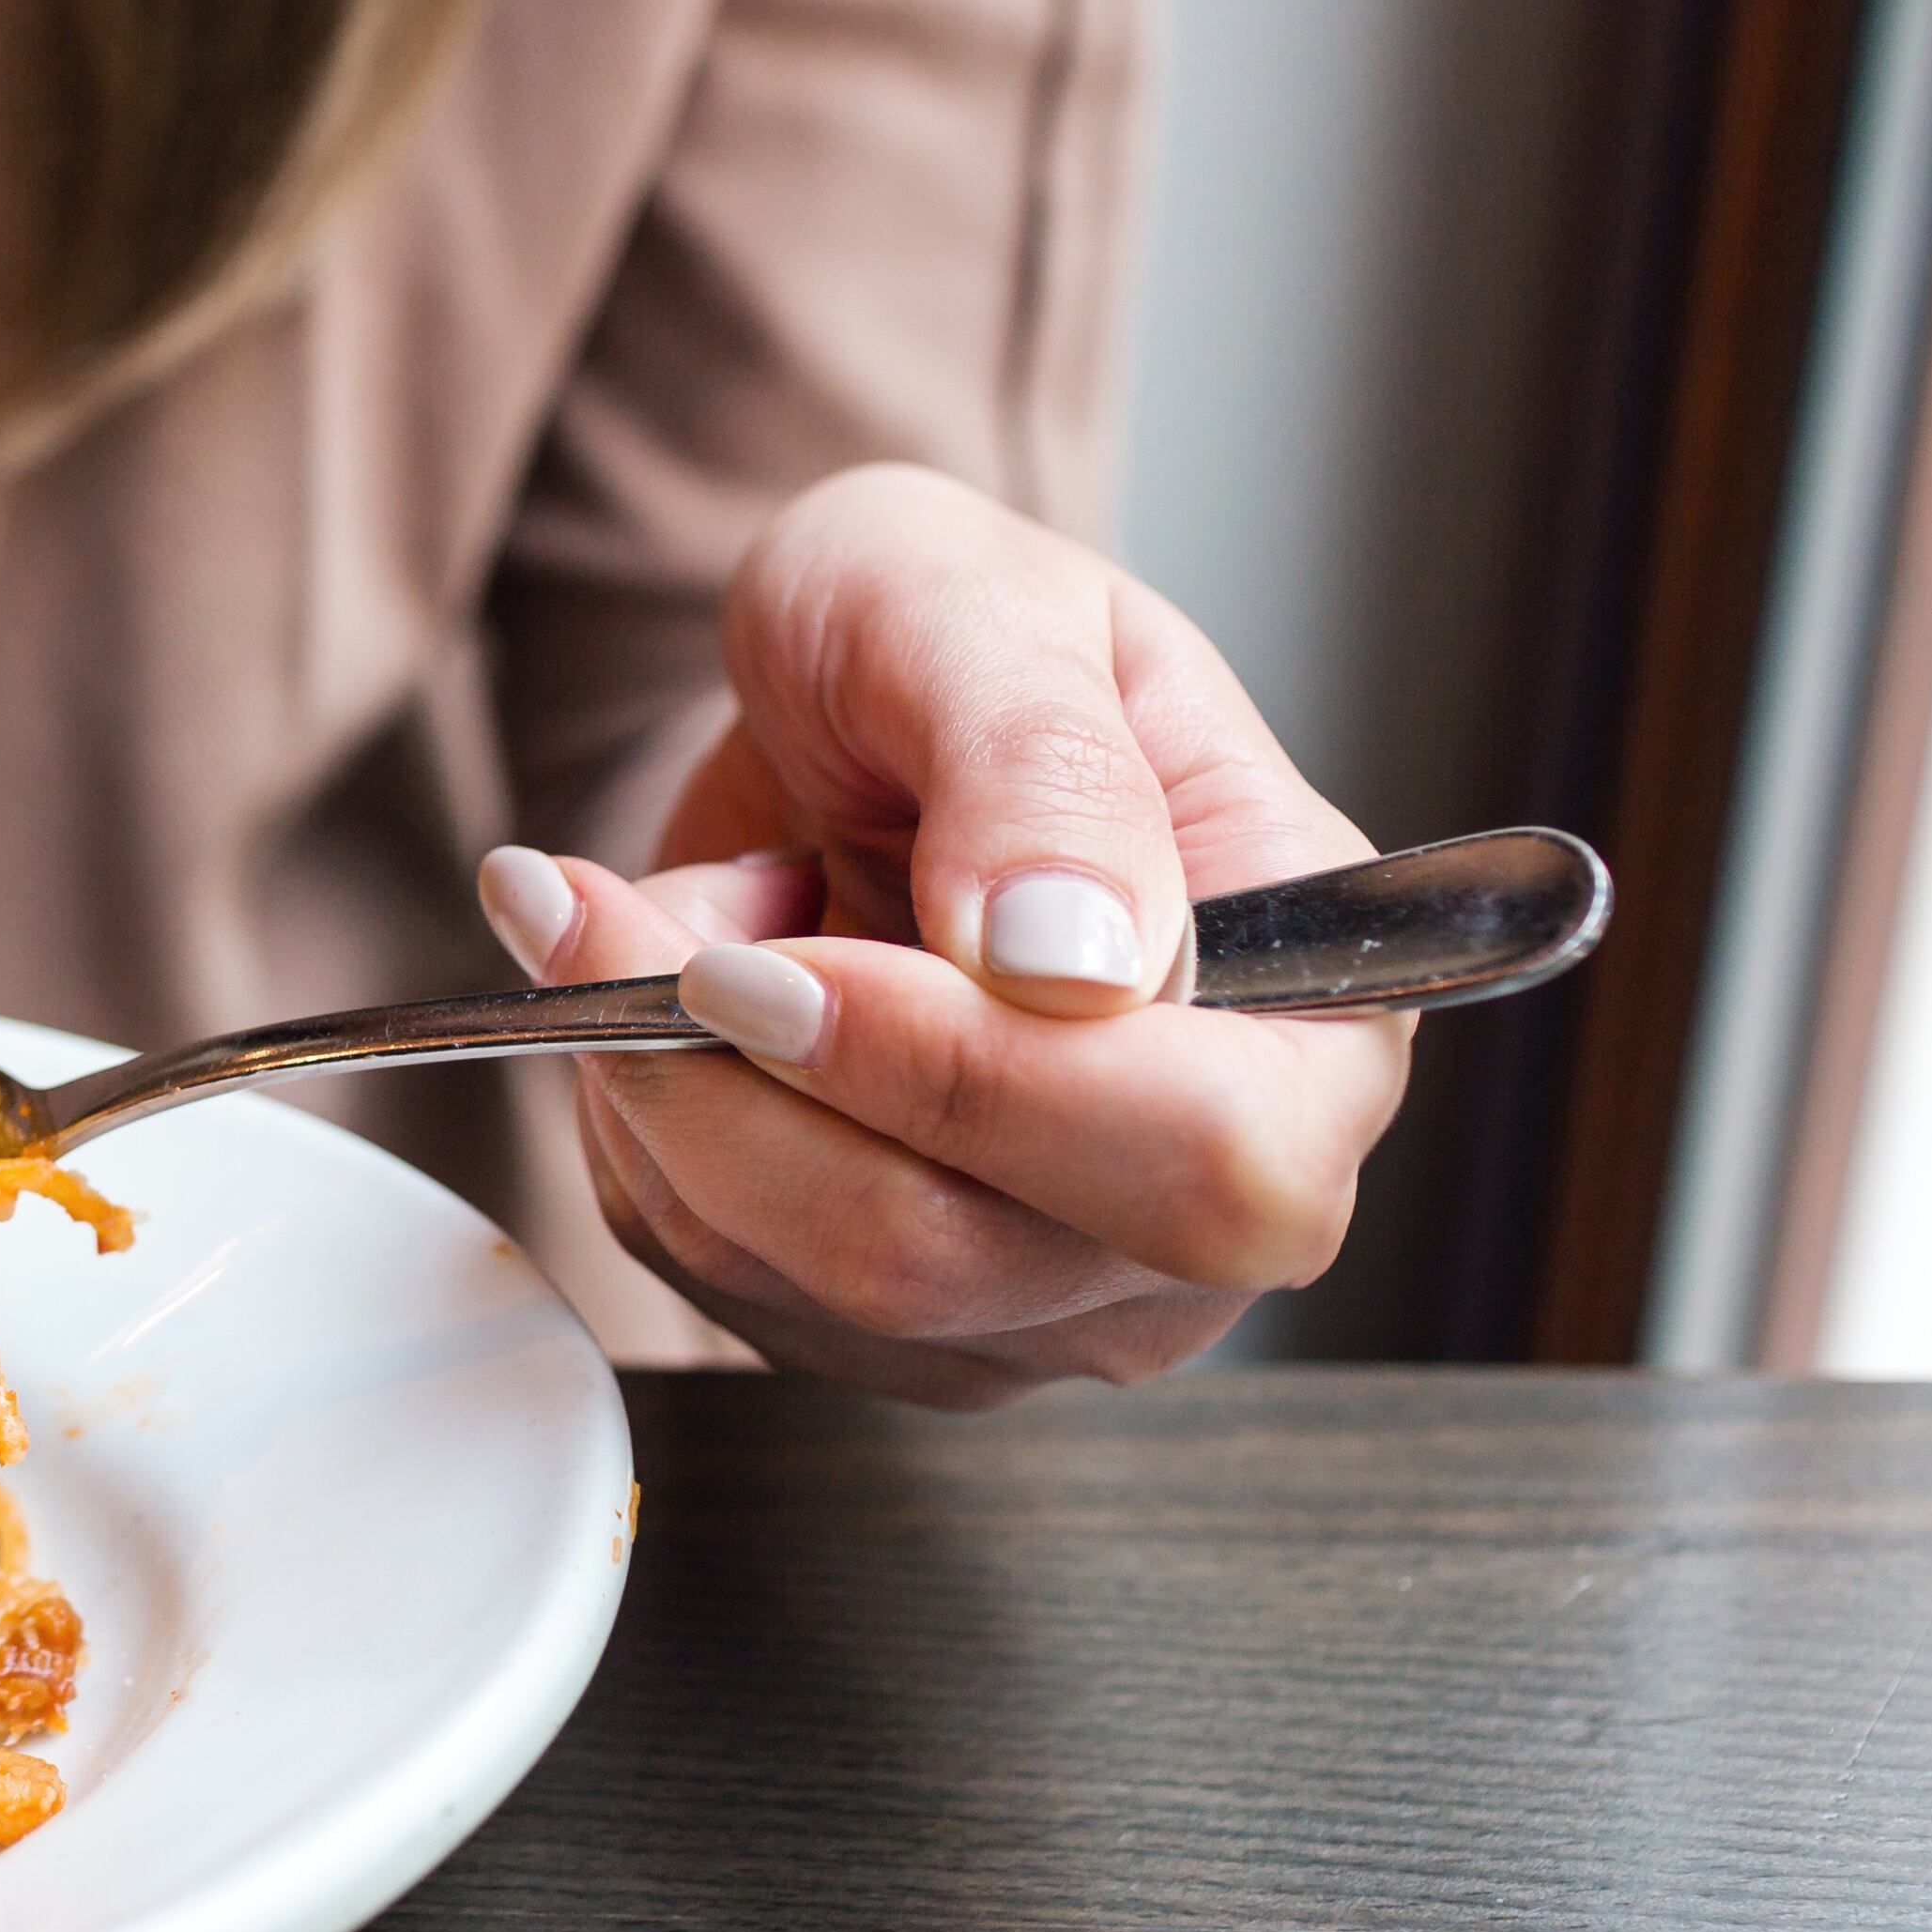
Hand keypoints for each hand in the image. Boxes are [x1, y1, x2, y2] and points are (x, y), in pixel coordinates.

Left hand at [476, 465, 1410, 1403]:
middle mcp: (1201, 1202)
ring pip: (796, 1272)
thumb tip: (1071, 964)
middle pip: (949, 1253)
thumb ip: (1042, 769)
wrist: (835, 709)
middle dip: (738, 1077)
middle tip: (613, 910)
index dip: (963, 1076)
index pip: (1198, 1159)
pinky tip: (672, 996)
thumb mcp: (984, 611)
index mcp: (1318, 1024)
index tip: (765, 955)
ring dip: (659, 1075)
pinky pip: (706, 1263)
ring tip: (662, 910)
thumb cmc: (949, 640)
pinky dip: (634, 1113)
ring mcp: (1039, 1288)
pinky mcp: (878, 1321)